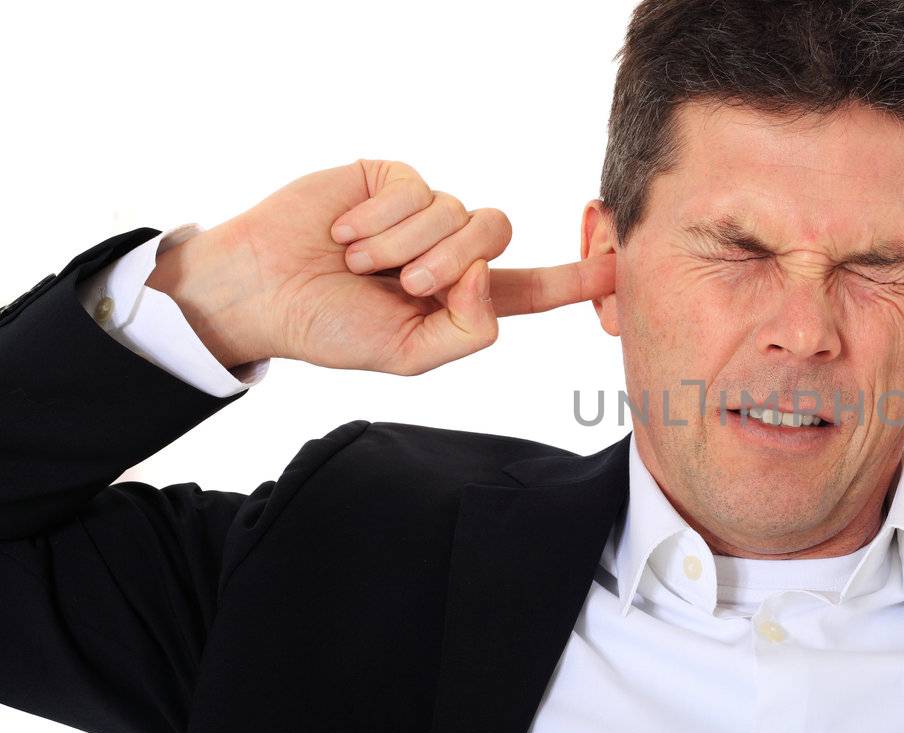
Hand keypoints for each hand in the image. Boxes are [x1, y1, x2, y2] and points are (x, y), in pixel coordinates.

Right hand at [147, 159, 615, 374]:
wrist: (259, 290)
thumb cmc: (329, 328)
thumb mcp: (407, 356)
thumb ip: (467, 331)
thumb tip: (488, 273)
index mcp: (462, 299)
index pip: (532, 287)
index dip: (577, 277)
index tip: (619, 265)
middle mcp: (450, 251)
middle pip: (496, 238)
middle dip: (449, 264)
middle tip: (399, 284)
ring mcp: (424, 212)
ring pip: (459, 213)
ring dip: (405, 245)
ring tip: (358, 262)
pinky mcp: (393, 181)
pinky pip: (418, 189)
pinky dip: (381, 219)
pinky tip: (345, 232)